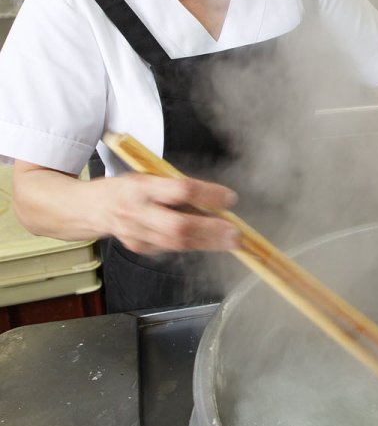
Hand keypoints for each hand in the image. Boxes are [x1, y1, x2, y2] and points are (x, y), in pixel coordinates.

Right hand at [100, 173, 240, 254]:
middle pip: (178, 226)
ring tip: (231, 241)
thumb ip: (179, 187)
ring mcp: (137, 234)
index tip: (229, 198)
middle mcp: (138, 211)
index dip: (207, 195)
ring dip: (209, 243)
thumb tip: (215, 200)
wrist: (93, 207)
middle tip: (235, 233)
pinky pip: (171, 249)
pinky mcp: (140, 248)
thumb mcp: (151, 176)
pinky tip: (209, 242)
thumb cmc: (128, 188)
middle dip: (211, 231)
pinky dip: (193, 244)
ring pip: (177, 243)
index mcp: (142, 186)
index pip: (180, 190)